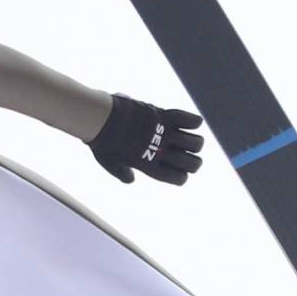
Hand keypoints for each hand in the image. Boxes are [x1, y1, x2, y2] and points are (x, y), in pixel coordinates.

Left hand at [85, 93, 203, 184]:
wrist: (99, 118)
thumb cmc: (102, 142)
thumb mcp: (110, 164)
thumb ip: (122, 173)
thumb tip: (131, 180)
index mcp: (149, 166)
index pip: (178, 178)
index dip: (182, 177)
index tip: (180, 172)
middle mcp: (160, 151)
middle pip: (192, 163)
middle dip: (195, 162)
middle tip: (190, 157)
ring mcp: (163, 133)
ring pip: (195, 142)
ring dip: (197, 143)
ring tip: (192, 140)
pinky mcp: (162, 116)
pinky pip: (187, 119)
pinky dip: (194, 121)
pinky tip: (194, 123)